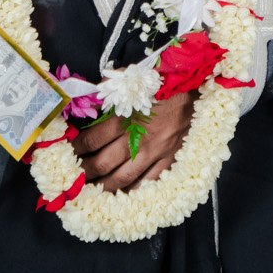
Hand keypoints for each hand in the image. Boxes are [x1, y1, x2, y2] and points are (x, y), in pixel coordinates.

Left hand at [75, 91, 194, 191]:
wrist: (201, 88)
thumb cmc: (167, 83)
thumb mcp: (136, 79)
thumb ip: (112, 88)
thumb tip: (90, 96)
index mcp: (127, 117)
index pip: (93, 139)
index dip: (77, 148)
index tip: (70, 151)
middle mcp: (139, 138)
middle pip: (102, 163)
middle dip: (84, 172)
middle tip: (74, 176)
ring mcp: (155, 152)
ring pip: (122, 179)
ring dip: (102, 187)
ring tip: (90, 191)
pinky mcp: (170, 159)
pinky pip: (148, 182)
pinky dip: (132, 191)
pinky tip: (121, 194)